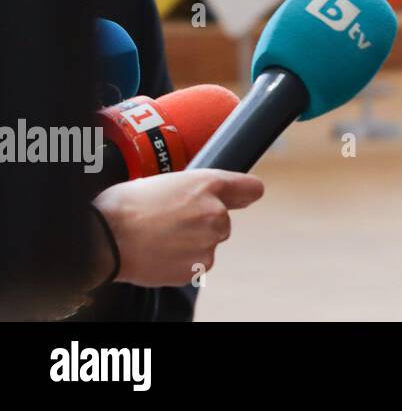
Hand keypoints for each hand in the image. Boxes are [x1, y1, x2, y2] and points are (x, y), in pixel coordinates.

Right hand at [92, 169, 264, 287]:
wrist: (102, 238)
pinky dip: (179, 262)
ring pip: (207, 244)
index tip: (242, 198)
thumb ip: (200, 190)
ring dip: (189, 244)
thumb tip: (222, 197)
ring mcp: (208, 243)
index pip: (250, 189)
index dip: (243, 193)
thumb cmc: (125, 206)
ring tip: (157, 237)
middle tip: (168, 221)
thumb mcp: (167, 182)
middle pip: (222, 222)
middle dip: (202, 223)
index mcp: (208, 184)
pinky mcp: (197, 268)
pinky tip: (156, 253)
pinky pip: (194, 264)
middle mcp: (216, 213)